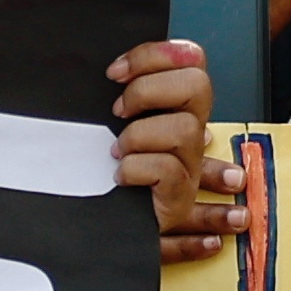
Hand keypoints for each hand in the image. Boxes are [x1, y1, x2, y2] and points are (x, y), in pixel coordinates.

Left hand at [106, 36, 237, 265]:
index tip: (115, 72)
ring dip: (141, 135)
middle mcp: (190, 137)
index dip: (160, 55)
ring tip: (118, 152)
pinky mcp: (178, 202)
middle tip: (119, 110)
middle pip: (198, 86)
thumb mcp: (105, 128)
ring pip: (186, 130)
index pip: (192, 61)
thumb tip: (112, 68)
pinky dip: (138, 168)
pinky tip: (122, 177)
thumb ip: (119, 98)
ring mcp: (189, 170)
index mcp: (176, 111)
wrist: (91, 236)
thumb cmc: (95, 178)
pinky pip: (168, 170)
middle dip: (151, 89)